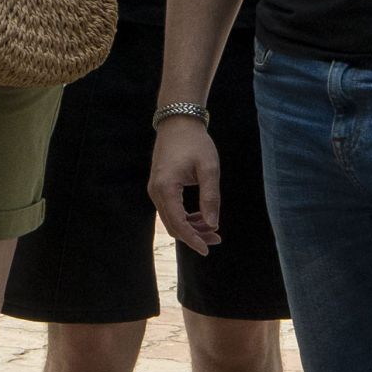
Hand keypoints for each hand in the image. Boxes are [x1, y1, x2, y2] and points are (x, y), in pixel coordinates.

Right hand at [149, 116, 224, 250]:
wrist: (178, 123)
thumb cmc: (195, 143)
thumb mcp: (209, 169)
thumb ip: (210, 197)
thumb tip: (212, 224)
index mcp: (166, 188)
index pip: (178, 224)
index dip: (193, 239)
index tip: (207, 249)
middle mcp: (156, 191)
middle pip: (173, 225)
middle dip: (194, 235)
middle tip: (216, 238)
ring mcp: (155, 190)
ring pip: (171, 219)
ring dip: (190, 227)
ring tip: (212, 229)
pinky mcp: (159, 187)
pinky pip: (170, 210)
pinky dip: (185, 218)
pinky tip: (201, 217)